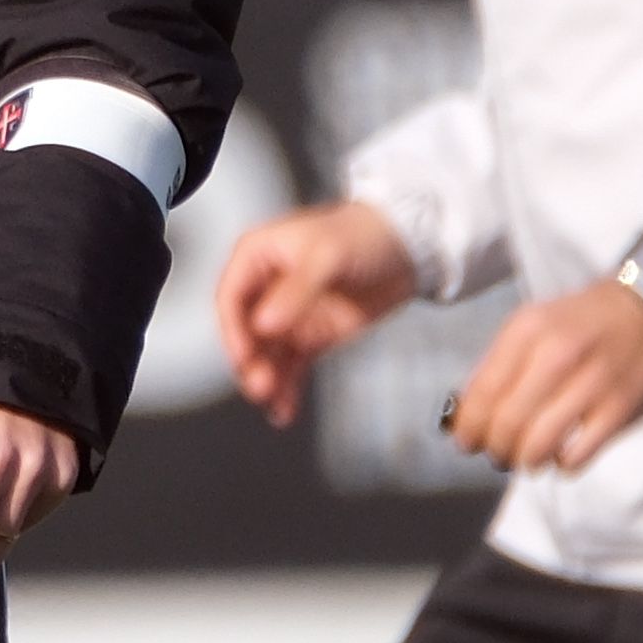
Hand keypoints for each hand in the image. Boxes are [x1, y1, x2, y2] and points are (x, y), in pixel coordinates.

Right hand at [212, 201, 418, 426]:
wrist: (410, 247)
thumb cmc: (365, 233)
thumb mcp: (327, 256)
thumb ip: (296, 291)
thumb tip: (264, 324)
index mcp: (259, 255)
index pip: (231, 297)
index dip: (233, 329)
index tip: (243, 356)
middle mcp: (268, 286)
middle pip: (245, 331)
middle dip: (250, 360)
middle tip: (260, 385)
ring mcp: (290, 313)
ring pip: (266, 353)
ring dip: (266, 378)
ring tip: (273, 401)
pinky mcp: (312, 335)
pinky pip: (291, 366)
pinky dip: (287, 388)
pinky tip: (284, 409)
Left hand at [445, 279, 642, 475]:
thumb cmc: (579, 322)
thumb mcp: (531, 324)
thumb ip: (499, 363)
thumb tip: (468, 411)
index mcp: (528, 331)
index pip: (484, 390)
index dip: (470, 425)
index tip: (466, 441)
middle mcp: (557, 355)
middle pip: (508, 421)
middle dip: (496, 447)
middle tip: (498, 453)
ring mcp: (591, 384)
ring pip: (540, 444)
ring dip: (526, 460)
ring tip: (526, 458)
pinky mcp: (619, 409)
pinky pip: (578, 454)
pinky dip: (563, 464)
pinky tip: (562, 455)